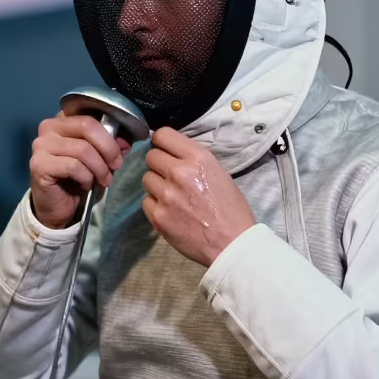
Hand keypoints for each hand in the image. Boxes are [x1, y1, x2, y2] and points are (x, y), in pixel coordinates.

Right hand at [29, 113, 132, 229]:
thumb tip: (125, 140)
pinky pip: (73, 166)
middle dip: (108, 148)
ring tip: (103, 180)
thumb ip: (111, 145)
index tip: (121, 150)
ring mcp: (41, 145)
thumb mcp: (100, 158)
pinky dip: (86, 178)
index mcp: (62, 120)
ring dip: (99, 168)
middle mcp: (48, 127)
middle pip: (87, 126)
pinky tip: (85, 185)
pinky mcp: (39, 164)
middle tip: (115, 165)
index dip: (110, 132)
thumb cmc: (77, 178)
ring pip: (82, 149)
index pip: (91, 116)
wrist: (56, 206)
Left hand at [141, 127, 255, 267]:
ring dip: (156, 185)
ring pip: (146, 178)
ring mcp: (166, 195)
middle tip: (170, 177)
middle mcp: (179, 172)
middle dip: (159, 165)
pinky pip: (146, 201)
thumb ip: (192, 160)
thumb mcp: (218, 172)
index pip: (163, 135)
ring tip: (172, 196)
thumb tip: (171, 153)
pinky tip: (170, 211)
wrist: (232, 244)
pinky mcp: (158, 216)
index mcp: (198, 158)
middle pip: (150, 156)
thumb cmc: (231, 209)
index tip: (164, 150)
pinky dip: (155, 205)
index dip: (161, 142)